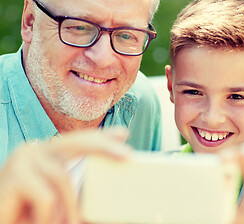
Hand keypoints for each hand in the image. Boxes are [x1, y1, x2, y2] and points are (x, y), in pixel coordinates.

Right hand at [0, 128, 130, 223]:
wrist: (2, 221)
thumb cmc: (30, 212)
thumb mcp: (60, 200)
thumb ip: (79, 193)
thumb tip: (109, 199)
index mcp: (49, 154)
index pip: (80, 140)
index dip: (102, 136)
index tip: (123, 134)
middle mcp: (37, 150)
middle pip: (77, 142)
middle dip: (104, 146)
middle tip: (127, 156)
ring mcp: (24, 160)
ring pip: (62, 177)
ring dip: (69, 206)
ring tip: (69, 223)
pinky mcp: (13, 176)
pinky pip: (46, 197)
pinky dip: (49, 216)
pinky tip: (35, 222)